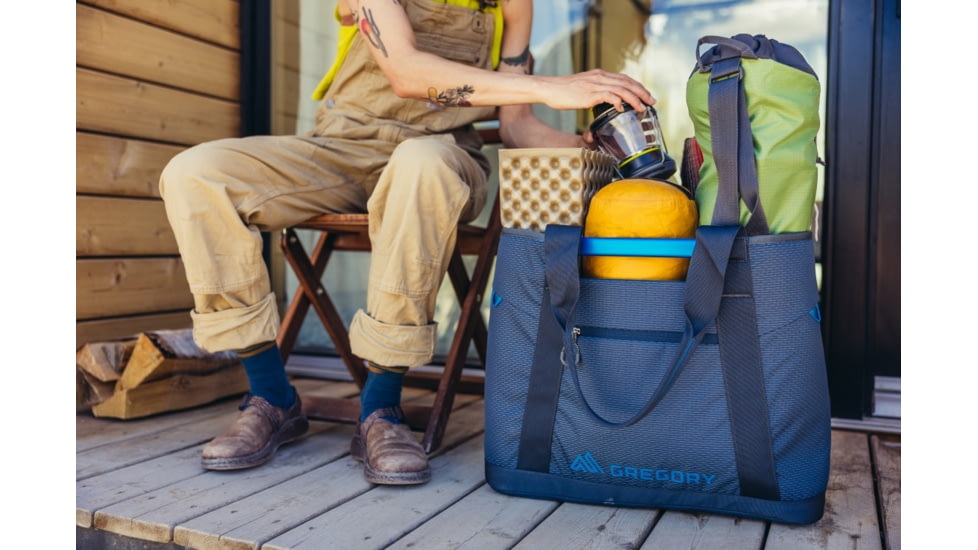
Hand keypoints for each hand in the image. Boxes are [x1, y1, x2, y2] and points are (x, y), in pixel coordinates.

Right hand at [539, 69, 655, 112]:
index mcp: (600, 75)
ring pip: (622, 89)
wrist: (549, 88)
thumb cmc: (563, 91)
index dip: (638, 86)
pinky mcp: (590, 93)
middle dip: (642, 92)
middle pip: (627, 82)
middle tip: (652, 102)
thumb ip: (595, 92)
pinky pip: (609, 96)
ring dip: (635, 99)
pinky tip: (623, 109)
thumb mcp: (582, 88)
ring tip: (643, 107)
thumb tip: (604, 101)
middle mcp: (600, 77)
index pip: (624, 78)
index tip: (646, 95)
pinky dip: (619, 102)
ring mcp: (595, 84)